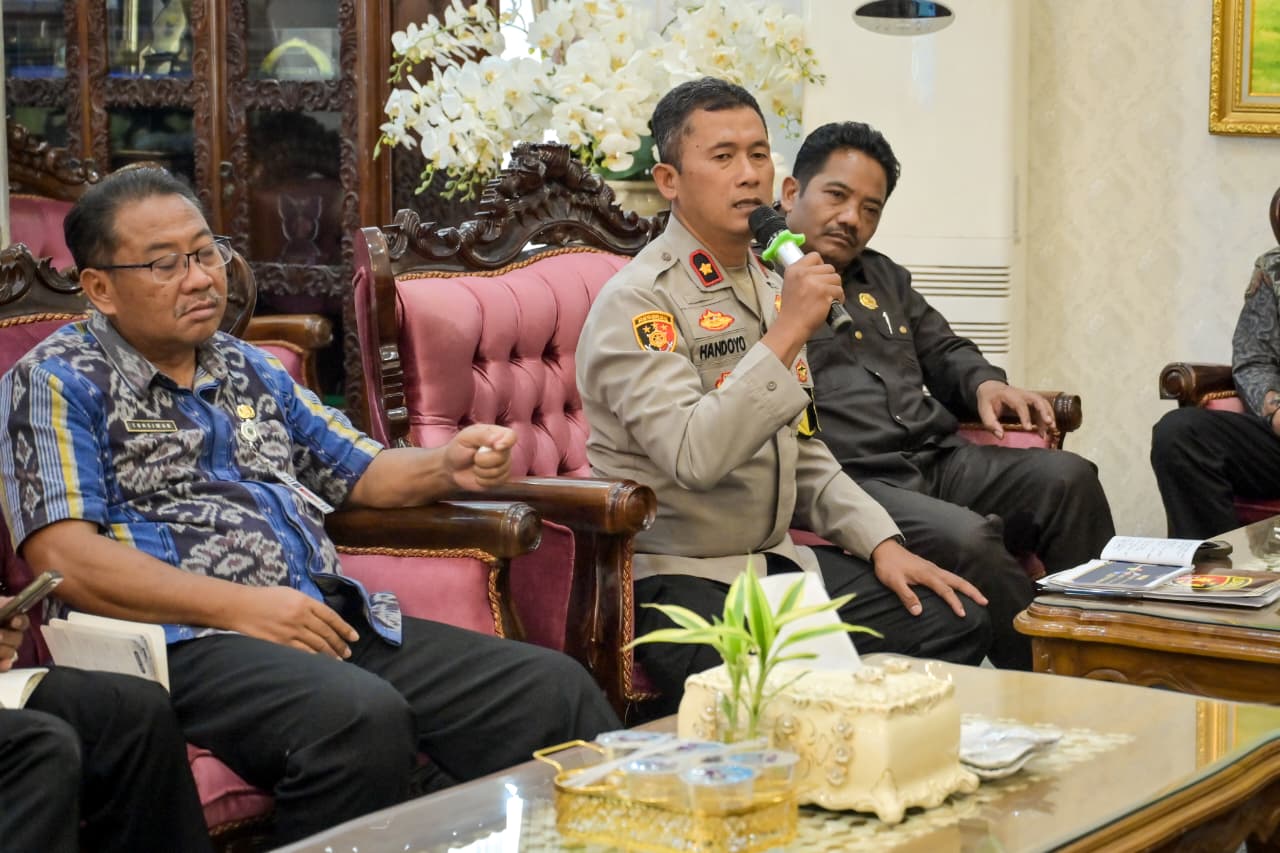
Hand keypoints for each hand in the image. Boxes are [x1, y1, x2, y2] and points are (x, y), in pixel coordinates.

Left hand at [0, 601, 28, 672]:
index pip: (21, 621)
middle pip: (17, 639)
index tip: (14, 622)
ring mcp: (2, 650)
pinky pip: (6, 665)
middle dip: (6, 638)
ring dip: (0, 651)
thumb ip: (1, 605)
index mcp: (5, 620)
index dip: (20, 622)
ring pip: (11, 652)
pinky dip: (3, 665)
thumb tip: (10, 602)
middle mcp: (5, 634)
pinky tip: (2, 664)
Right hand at [225, 586, 357, 658]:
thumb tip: (323, 618)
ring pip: (317, 645)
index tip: (354, 637)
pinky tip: (321, 664)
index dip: (344, 628)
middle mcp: (301, 616)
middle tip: (348, 652)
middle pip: (327, 633)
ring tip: (339, 660)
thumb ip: (307, 604)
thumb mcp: (290, 594)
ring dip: (330, 654)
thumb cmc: (265, 598)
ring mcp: (291, 631)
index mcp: (304, 602)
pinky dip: (314, 659)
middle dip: (340, 644)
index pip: (331, 617)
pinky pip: (302, 653)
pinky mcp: (280, 643)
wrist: (240, 607)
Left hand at [446, 424, 516, 490]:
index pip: (511, 436)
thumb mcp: (466, 437)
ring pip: (499, 471)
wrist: (452, 469)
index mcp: (496, 434)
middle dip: (484, 460)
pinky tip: (478, 475)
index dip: (507, 442)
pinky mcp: (501, 478)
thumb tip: (498, 441)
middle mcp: (503, 449)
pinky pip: (497, 482)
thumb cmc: (458, 449)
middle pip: (503, 457)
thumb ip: (483, 435)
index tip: (497, 447)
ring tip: (475, 466)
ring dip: (481, 471)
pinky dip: (483, 480)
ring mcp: (503, 465)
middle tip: (474, 457)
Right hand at [776, 252, 843, 339]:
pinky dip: (839, 298)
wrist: (792, 327)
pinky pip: (839, 290)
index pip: (814, 256)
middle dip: (830, 279)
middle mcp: (803, 273)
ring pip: (836, 278)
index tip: (819, 276)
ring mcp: (814, 282)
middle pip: (829, 267)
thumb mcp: (790, 285)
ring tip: (827, 298)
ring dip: (835, 289)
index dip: (820, 266)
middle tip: (824, 291)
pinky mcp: (824, 292)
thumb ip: (802, 275)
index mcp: (793, 270)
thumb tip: (819, 270)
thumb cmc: (792, 310)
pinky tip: (831, 305)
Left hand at [870, 538, 987, 617]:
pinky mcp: (930, 569)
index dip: (954, 602)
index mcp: (926, 574)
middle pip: (957, 581)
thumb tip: (918, 612)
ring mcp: (933, 568)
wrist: (884, 549)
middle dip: (971, 591)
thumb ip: (906, 596)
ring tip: (979, 597)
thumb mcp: (893, 582)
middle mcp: (933, 570)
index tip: (962, 613)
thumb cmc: (888, 566)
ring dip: (968, 587)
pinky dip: (959, 583)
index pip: (945, 590)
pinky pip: (949, 576)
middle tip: (985, 601)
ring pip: (955, 578)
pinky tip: (960, 589)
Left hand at [975, 380, 1055, 439]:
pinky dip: (1047, 417)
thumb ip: (990, 423)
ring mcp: (1027, 396)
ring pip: (1043, 402)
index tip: (1028, 429)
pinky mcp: (1030, 401)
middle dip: (1044, 411)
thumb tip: (1001, 436)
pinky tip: (1047, 430)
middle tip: (1049, 424)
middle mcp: (1021, 394)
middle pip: (1037, 399)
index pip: (1020, 404)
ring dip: (1049, 415)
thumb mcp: (983, 410)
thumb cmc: (987, 399)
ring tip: (1052, 429)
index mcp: (1009, 395)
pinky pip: (1042, 407)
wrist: (990, 387)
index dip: (1025, 416)